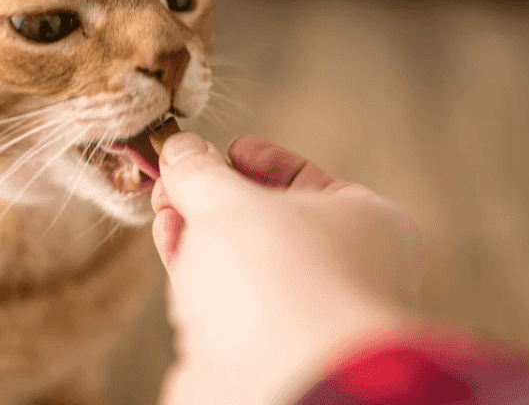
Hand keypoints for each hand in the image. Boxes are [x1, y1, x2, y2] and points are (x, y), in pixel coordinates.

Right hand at [150, 134, 420, 404]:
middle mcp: (339, 270)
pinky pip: (220, 296)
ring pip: (239, 259)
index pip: (309, 180)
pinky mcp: (256, 349)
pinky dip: (192, 266)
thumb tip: (181, 148)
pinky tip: (167, 236)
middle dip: (215, 195)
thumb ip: (201, 172)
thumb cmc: (280, 279)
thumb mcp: (231, 202)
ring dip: (197, 227)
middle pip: (267, 219)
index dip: (262, 160)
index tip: (224, 149)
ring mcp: (298, 313)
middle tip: (178, 173)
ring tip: (164, 203)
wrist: (282, 387)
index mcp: (364, 224)